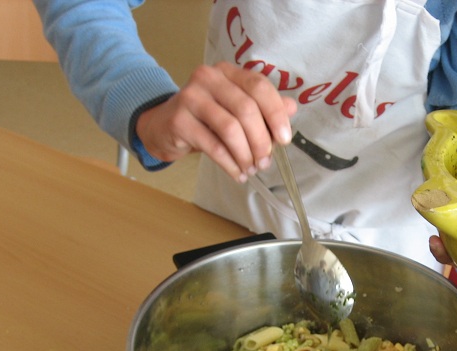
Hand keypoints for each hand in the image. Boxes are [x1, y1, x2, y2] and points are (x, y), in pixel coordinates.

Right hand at [135, 61, 296, 182]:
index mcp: (227, 72)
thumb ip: (263, 108)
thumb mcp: (236, 110)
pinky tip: (237, 173)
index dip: (275, 113)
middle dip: (261, 141)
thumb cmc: (206, 119)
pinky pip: (213, 146)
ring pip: (230, 128)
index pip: (259, 86)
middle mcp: (208, 78)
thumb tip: (291, 108)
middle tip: (265, 161)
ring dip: (246, 154)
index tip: (284, 139)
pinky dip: (230, 164)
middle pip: (246, 109)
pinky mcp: (179, 120)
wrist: (164, 126)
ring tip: (251, 169)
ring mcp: (191, 97)